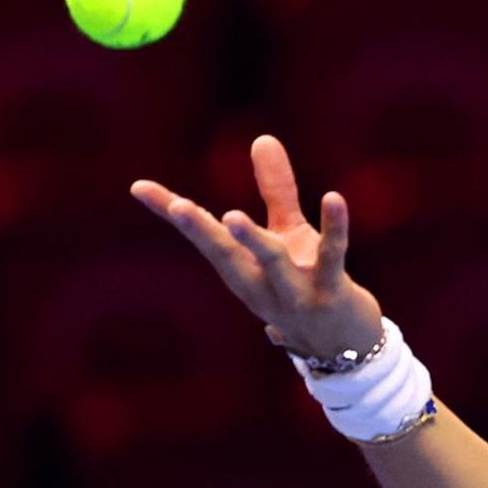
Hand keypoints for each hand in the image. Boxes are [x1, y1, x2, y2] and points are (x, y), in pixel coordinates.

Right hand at [130, 134, 383, 365]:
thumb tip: (263, 137)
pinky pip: (333, 256)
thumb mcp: (287, 236)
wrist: (347, 349)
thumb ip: (275, 189)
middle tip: (178, 207)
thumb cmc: (308, 286)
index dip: (171, 213)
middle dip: (201, 232)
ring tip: (232, 216)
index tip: (139, 187)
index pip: (203, 239)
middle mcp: (261, 286)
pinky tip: (333, 197)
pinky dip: (334, 228)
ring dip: (252, 240)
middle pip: (226, 256)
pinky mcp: (333, 291)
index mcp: (242, 271)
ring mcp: (295, 293)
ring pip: (273, 263)